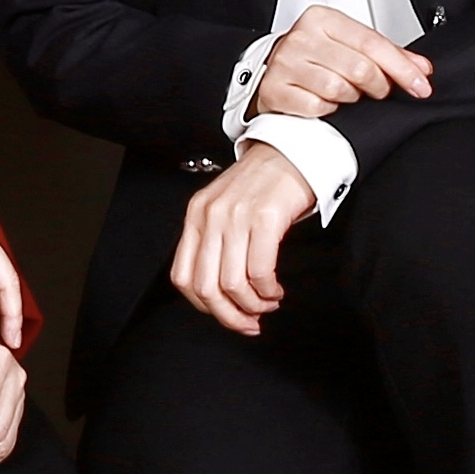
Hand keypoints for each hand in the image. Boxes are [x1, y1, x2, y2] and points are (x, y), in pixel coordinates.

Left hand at [170, 140, 314, 336]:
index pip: (183, 277)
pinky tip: (275, 290)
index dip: (204, 307)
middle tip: (250, 323)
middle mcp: (210, 216)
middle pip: (206, 287)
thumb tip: (219, 292)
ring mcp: (235, 216)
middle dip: (229, 316)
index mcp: (196, 216)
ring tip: (267, 303)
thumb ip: (215, 242)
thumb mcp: (225, 209)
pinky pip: (260, 270)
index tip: (227, 316)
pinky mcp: (264, 218)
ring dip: (253, 305)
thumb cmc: (262, 185)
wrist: (291, 150)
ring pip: (232, 284)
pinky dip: (268, 290)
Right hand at [251, 4, 431, 119]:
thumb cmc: (315, 57)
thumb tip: (422, 69)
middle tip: (377, 92)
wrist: (273, 70)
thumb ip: (388, 54)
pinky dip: (328, 110)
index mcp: (322, 19)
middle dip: (378, 86)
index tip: (420, 85)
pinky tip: (326, 103)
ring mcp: (286, 63)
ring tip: (347, 95)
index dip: (402, 68)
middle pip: (360, 68)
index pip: (372, 43)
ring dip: (351, 99)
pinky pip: (317, 107)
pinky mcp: (275, 89)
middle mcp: (302, 37)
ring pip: (338, 89)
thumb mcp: (349, 45)